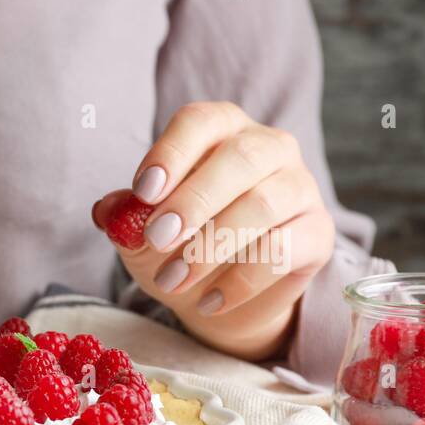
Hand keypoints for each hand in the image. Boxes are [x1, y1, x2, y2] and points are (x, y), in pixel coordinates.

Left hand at [93, 101, 334, 361]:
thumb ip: (124, 216)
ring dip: (210, 247)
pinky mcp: (318, 233)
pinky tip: (209, 302)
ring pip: (263, 204)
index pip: (201, 122)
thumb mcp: (140, 232)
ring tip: (171, 281)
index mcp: (221, 131)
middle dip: (193, 201)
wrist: (216, 295)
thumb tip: (107, 211)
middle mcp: (269, 148)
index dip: (172, 153)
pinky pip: (284, 249)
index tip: (144, 192)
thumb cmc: (177, 246)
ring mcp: (300, 187)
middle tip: (157, 239)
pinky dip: (240, 280)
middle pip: (240, 158)